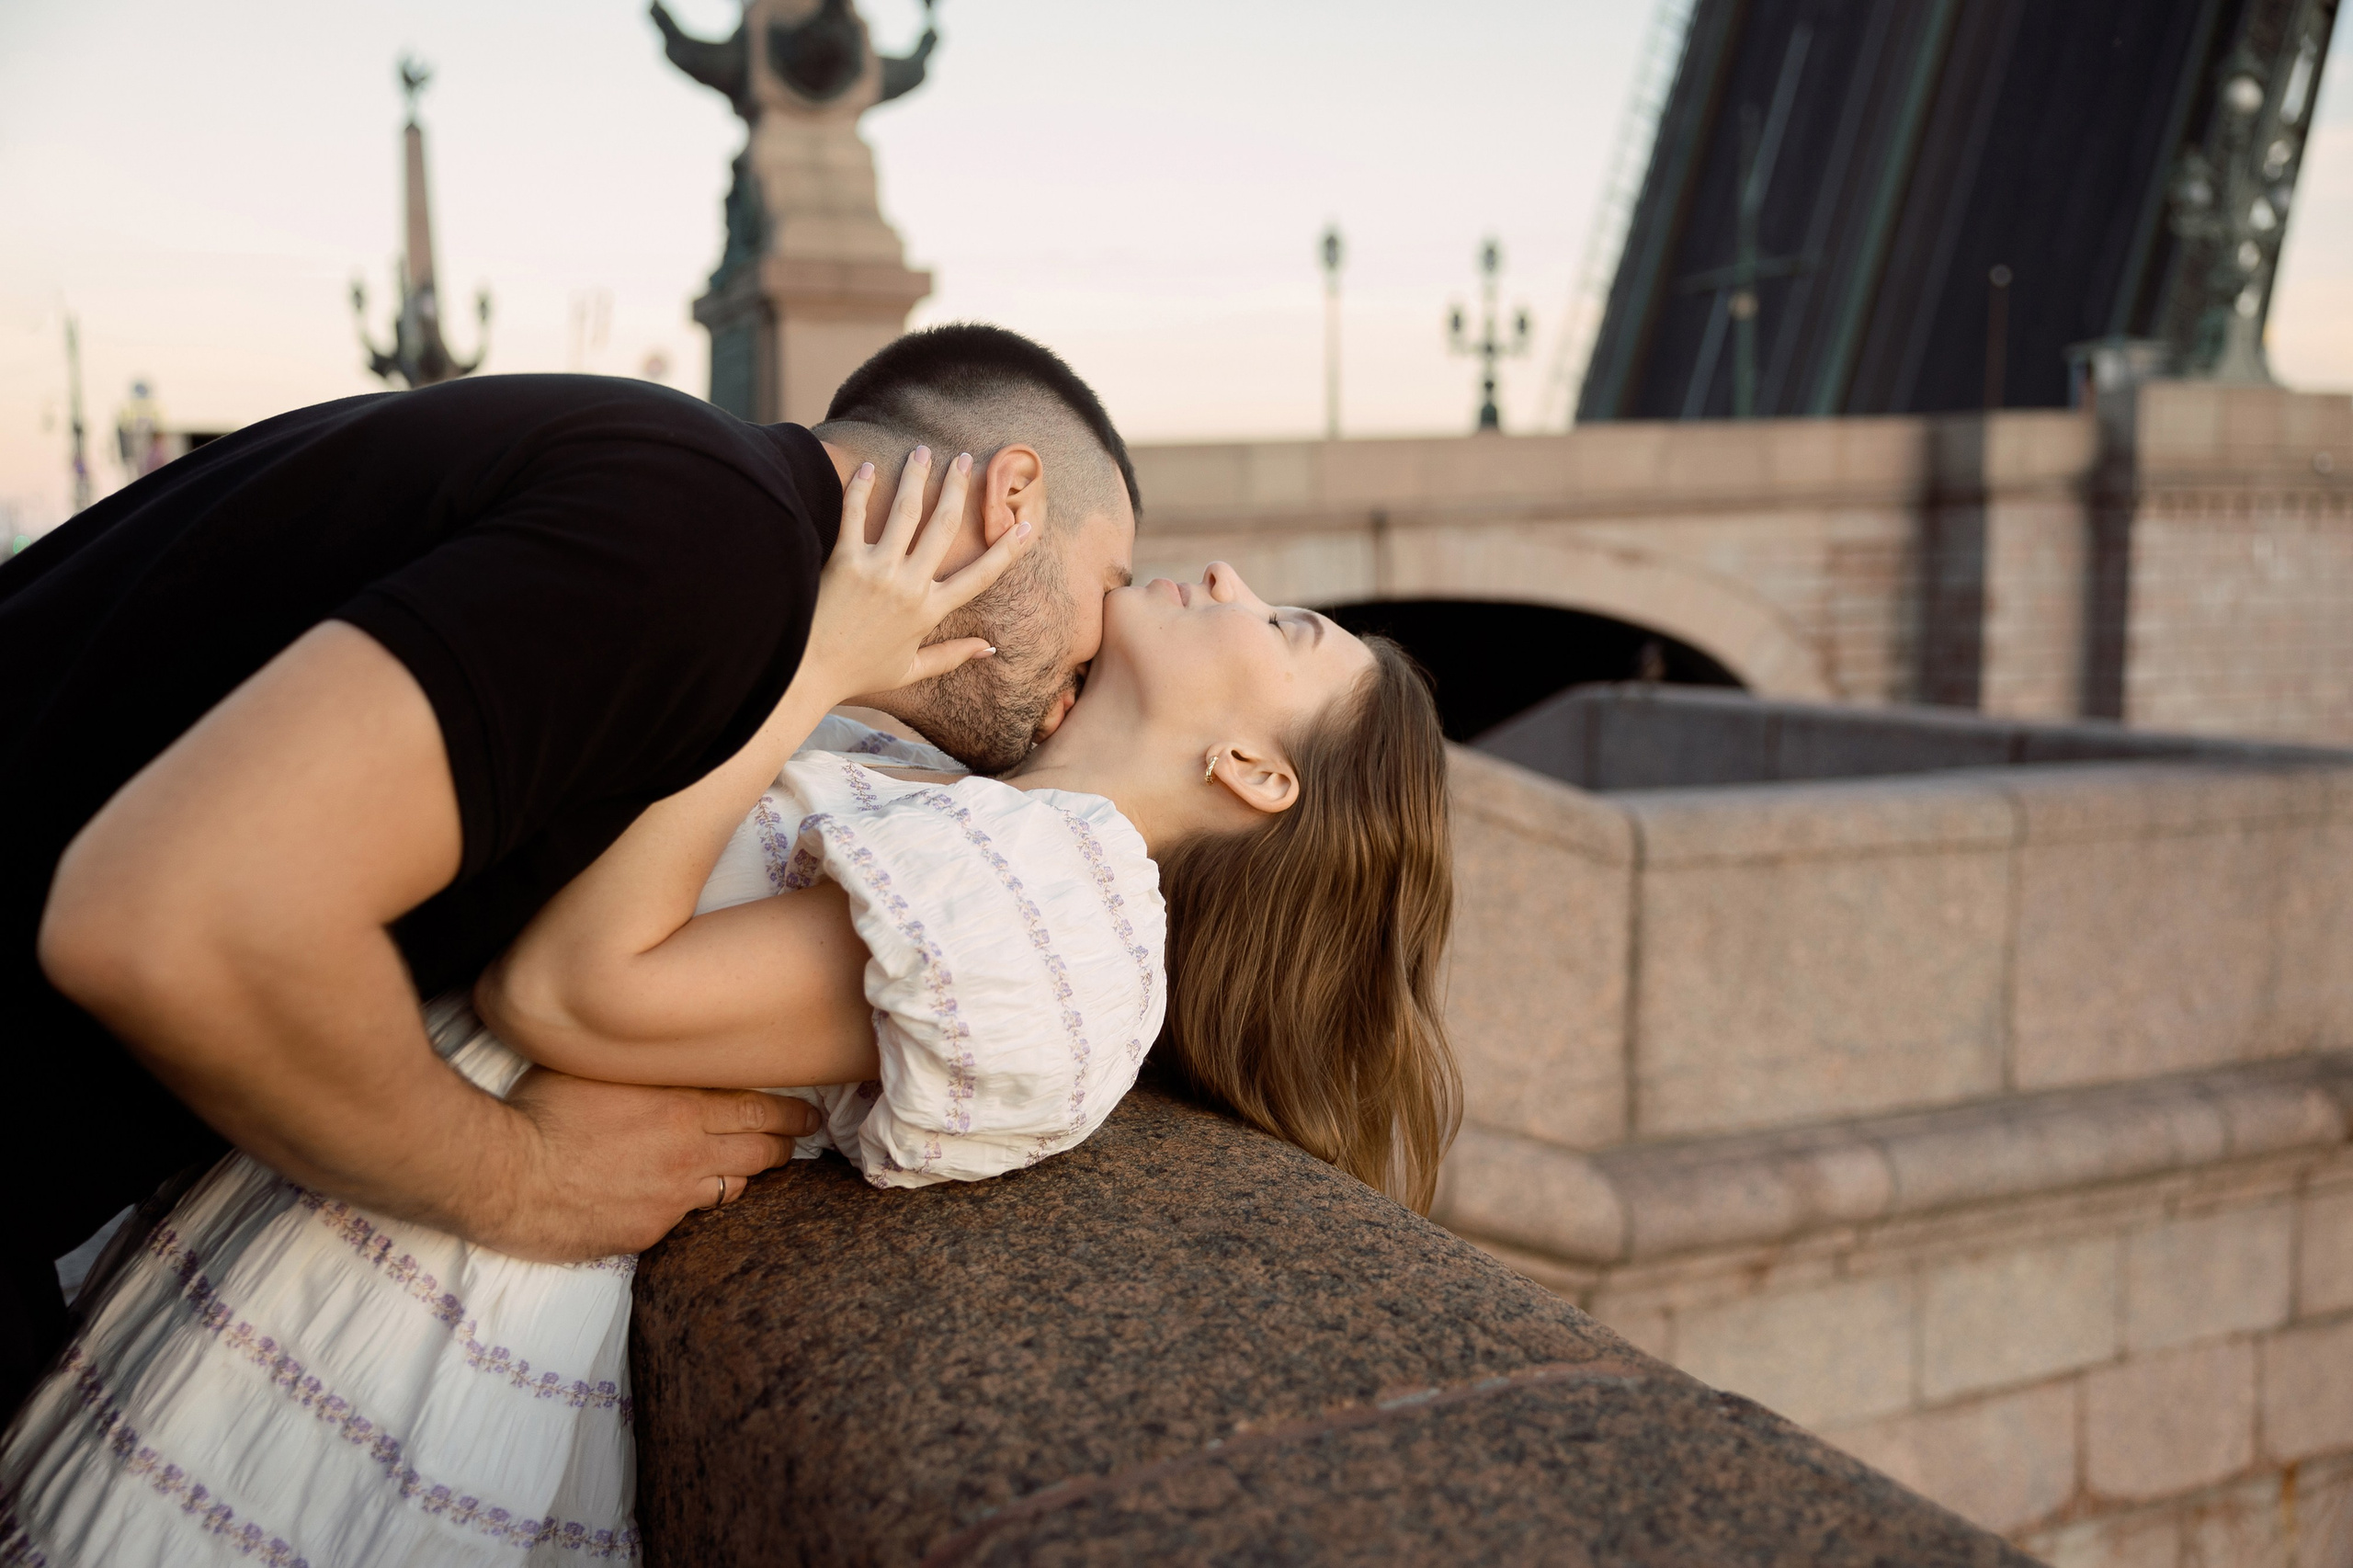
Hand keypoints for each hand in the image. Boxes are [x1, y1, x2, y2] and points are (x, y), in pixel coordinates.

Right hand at [485, 1069, 822, 1257]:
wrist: (508, 1174)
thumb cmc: (542, 1109)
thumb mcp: (600, 1068)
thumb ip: (641, 1065)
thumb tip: (656, 1053)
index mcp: (681, 1105)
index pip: (756, 1108)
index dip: (788, 1113)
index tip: (807, 1113)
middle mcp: (688, 1150)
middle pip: (759, 1148)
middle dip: (786, 1143)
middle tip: (802, 1139)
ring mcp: (672, 1195)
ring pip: (734, 1185)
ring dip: (748, 1175)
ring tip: (760, 1168)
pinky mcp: (650, 1229)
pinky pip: (689, 1216)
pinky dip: (695, 1203)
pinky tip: (692, 1198)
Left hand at [796, 447, 1032, 704]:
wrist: (808, 673)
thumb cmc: (858, 673)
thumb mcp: (910, 671)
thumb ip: (951, 656)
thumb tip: (988, 648)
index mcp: (929, 612)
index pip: (980, 577)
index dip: (1007, 551)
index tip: (1027, 526)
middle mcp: (909, 587)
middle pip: (943, 527)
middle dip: (957, 488)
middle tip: (965, 459)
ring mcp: (877, 572)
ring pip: (905, 513)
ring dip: (917, 477)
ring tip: (922, 451)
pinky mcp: (844, 562)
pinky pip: (856, 516)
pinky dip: (861, 489)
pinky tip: (869, 468)